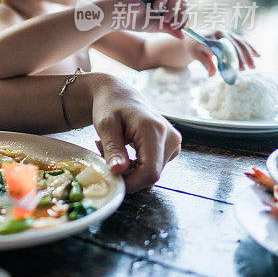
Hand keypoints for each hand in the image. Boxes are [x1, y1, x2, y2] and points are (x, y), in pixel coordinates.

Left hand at [90, 74, 181, 192]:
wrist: (118, 93)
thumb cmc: (109, 105)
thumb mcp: (105, 125)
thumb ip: (113, 149)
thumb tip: (118, 171)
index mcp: (154, 130)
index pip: (150, 171)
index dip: (131, 182)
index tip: (111, 180)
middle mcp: (170, 137)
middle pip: (151, 174)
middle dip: (126, 173)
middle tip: (104, 155)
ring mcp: (173, 142)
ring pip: (151, 172)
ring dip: (129, 169)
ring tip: (111, 149)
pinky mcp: (170, 146)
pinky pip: (153, 166)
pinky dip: (135, 165)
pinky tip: (122, 150)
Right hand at [111, 0, 189, 37]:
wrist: (118, 16)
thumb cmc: (134, 20)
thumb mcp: (156, 27)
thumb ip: (169, 29)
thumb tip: (183, 37)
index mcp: (167, 4)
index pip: (183, 8)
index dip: (185, 17)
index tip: (182, 28)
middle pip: (182, 1)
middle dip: (181, 15)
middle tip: (173, 24)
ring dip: (173, 9)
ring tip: (164, 18)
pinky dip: (163, 0)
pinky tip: (156, 8)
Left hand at [184, 30, 259, 75]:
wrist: (193, 39)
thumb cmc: (194, 48)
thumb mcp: (196, 55)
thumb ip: (205, 63)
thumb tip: (212, 74)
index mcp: (210, 36)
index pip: (222, 47)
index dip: (228, 58)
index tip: (233, 68)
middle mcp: (220, 33)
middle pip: (233, 45)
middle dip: (240, 58)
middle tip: (244, 70)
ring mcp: (227, 34)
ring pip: (240, 43)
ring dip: (248, 55)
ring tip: (252, 67)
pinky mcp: (232, 37)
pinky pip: (243, 42)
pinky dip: (251, 49)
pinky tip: (259, 56)